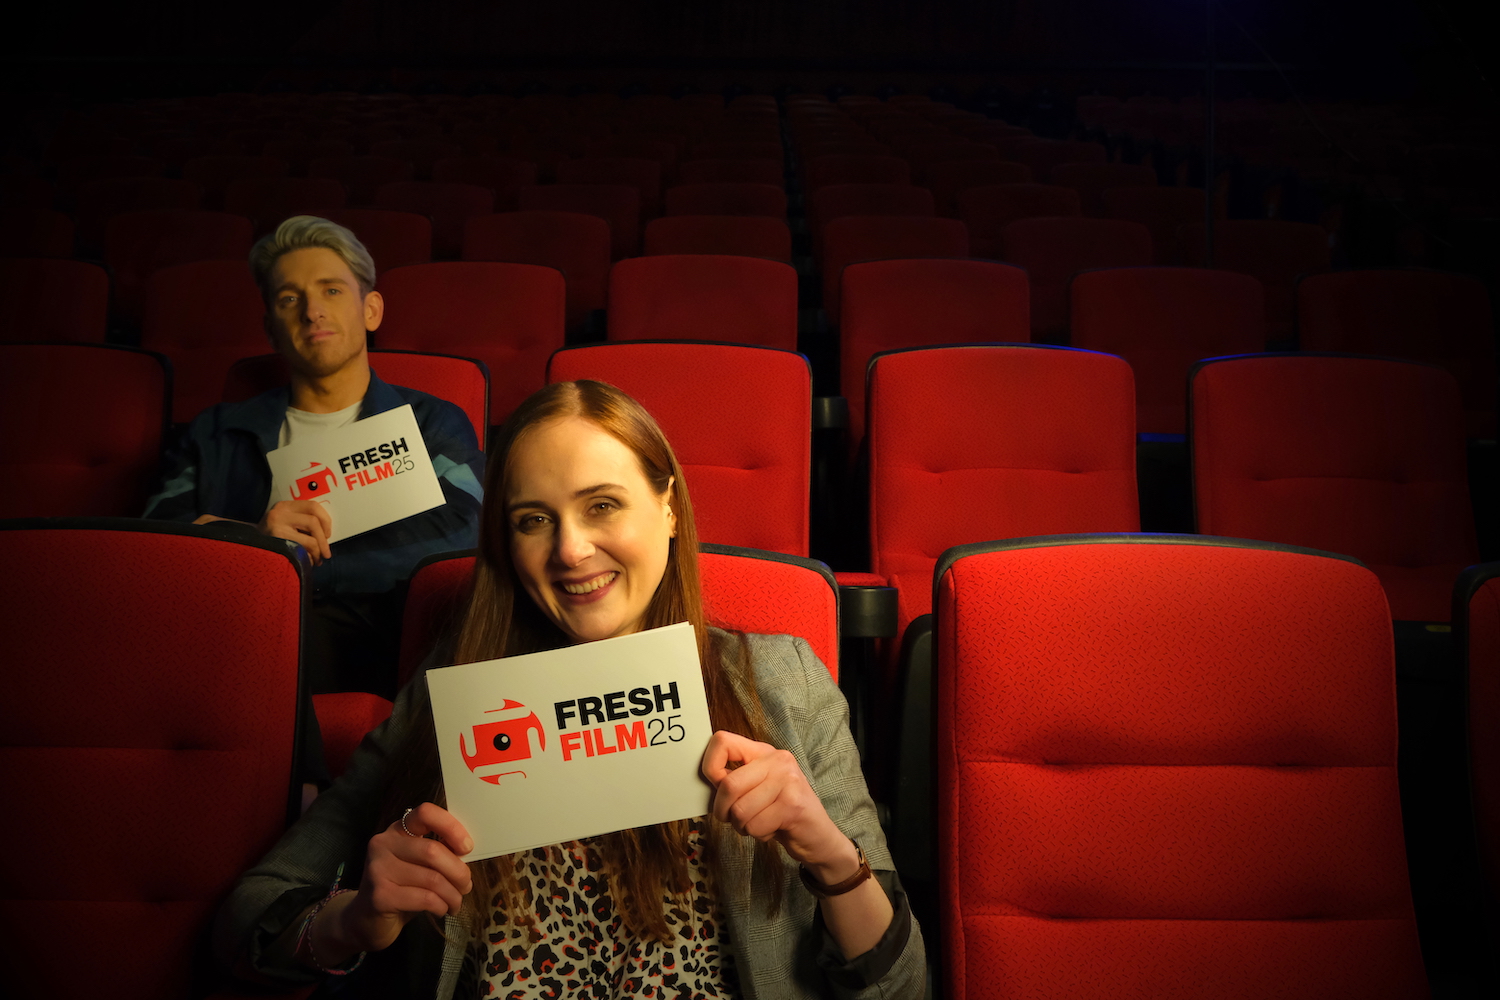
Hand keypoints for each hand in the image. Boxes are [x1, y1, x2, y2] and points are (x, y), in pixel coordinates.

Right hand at [258, 500, 332, 564]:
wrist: (245, 549)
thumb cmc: (269, 538)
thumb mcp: (285, 523)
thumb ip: (302, 522)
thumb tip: (326, 534)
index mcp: (285, 506)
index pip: (313, 506)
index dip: (326, 520)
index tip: (328, 534)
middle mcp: (280, 513)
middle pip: (314, 521)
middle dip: (324, 540)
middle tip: (326, 552)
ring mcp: (276, 527)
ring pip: (310, 539)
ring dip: (317, 552)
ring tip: (316, 560)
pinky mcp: (276, 541)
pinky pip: (301, 550)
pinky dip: (308, 558)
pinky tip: (305, 562)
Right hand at [329, 803, 474, 955]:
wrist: (366, 921)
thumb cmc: (401, 888)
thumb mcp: (419, 865)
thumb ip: (439, 852)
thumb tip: (468, 851)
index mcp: (397, 830)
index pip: (425, 813)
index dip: (451, 827)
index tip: (467, 847)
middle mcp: (383, 844)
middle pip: (433, 851)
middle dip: (459, 872)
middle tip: (466, 886)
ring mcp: (378, 869)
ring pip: (432, 879)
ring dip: (452, 894)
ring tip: (456, 902)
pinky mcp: (380, 896)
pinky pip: (424, 898)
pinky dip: (441, 906)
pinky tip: (442, 910)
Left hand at [700, 730, 852, 877]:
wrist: (818, 837)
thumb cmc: (779, 813)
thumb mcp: (755, 789)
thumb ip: (733, 781)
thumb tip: (700, 780)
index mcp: (762, 752)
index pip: (722, 741)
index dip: (710, 767)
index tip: (717, 786)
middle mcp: (777, 760)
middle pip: (728, 785)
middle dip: (723, 811)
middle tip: (733, 818)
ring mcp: (788, 780)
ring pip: (740, 810)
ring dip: (743, 827)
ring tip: (759, 823)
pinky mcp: (793, 804)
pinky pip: (755, 825)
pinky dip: (758, 835)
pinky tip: (773, 828)